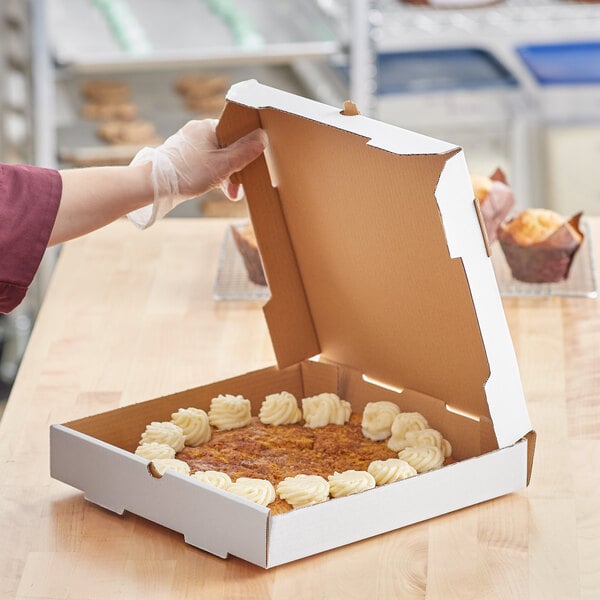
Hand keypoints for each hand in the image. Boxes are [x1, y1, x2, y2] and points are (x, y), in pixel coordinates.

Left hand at [128, 119, 266, 228]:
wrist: (153, 184)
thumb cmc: (187, 173)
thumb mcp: (222, 165)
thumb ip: (244, 152)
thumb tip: (262, 137)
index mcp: (207, 126)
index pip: (235, 133)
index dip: (246, 150)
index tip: (250, 166)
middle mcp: (197, 131)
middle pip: (227, 147)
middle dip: (235, 169)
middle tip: (238, 189)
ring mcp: (188, 144)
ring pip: (216, 157)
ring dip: (225, 175)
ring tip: (229, 193)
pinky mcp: (182, 156)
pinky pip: (204, 162)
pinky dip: (212, 175)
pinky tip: (214, 187)